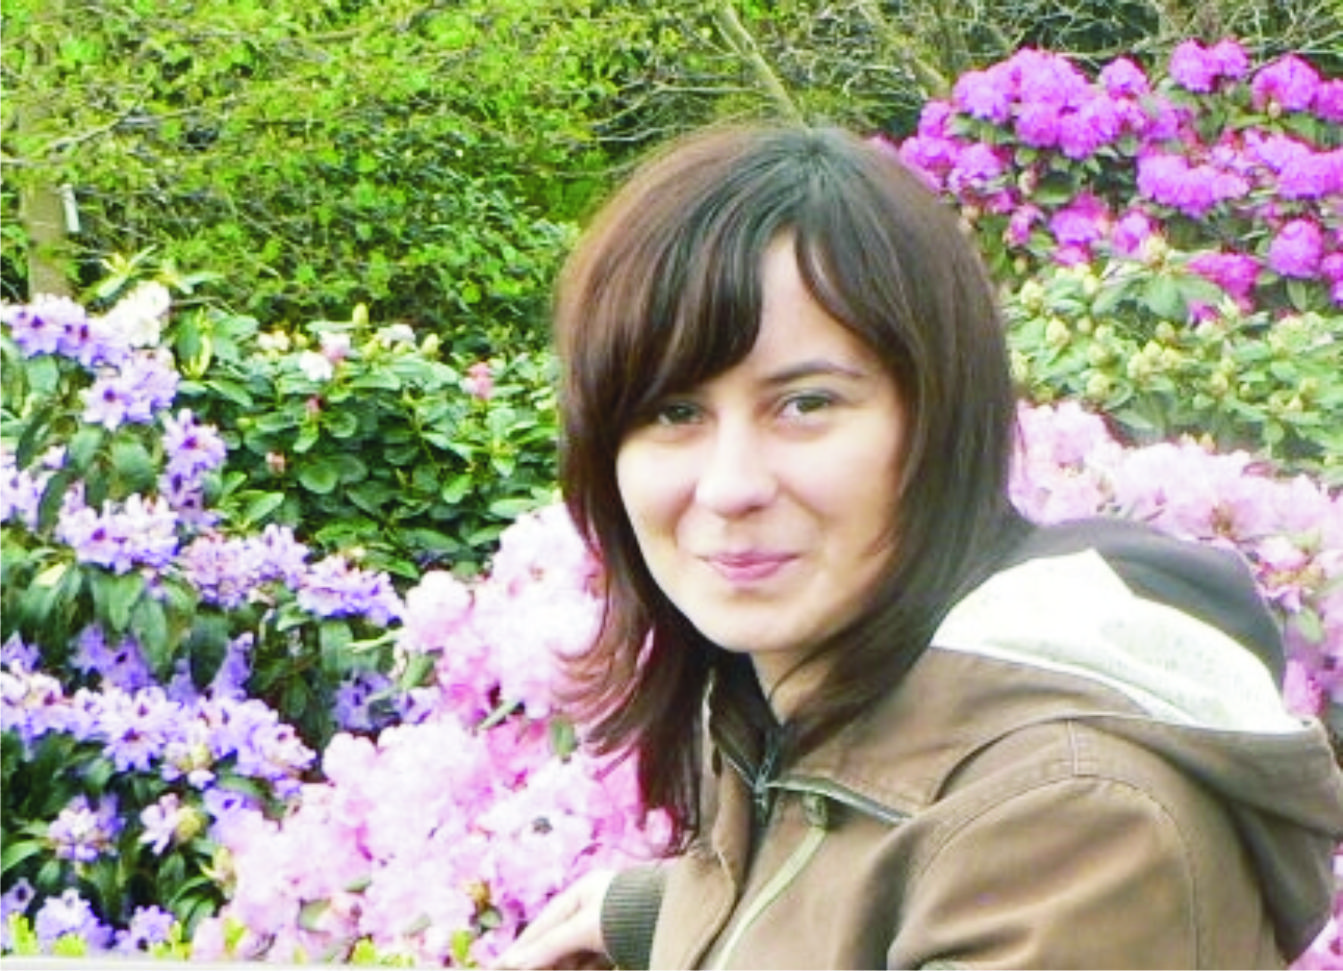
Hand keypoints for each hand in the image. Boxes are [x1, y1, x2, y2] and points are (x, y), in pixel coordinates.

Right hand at [494, 869, 617, 969]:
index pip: (543, 925)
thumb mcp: (584, 927)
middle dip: (541, 961)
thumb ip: (550, 945)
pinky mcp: (618, 947)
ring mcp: (606, 929)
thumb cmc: (627, 913)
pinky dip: (579, 968)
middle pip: (556, 942)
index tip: (500, 966)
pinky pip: (590, 962)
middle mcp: (591, 909)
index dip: (521, 947)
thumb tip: (515, 962)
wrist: (674, 920)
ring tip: (545, 970)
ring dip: (560, 966)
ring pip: (573, 955)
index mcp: (581, 893)